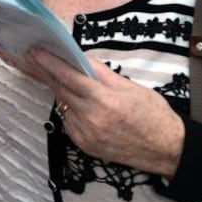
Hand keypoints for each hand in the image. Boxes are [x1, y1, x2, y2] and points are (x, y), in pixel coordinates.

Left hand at [19, 49, 184, 178]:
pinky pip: (68, 122)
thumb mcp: (131, 87)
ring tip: (60, 80)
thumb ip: (102, 73)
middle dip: (46, 73)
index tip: (35, 53)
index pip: (69, 77)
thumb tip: (82, 58)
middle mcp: (92, 118)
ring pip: (63, 106)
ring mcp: (86, 134)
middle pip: (60, 90)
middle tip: (34, 60)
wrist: (166, 149)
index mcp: (105, 99)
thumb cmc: (153, 114)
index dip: (49, 63)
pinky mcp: (85, 145)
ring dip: (60, 93)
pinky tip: (78, 104)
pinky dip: (70, 110)